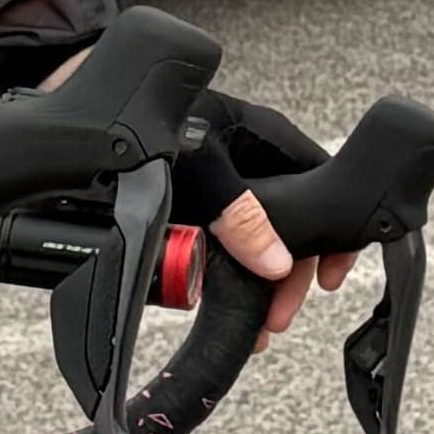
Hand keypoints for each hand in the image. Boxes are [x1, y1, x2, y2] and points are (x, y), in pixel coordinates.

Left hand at [37, 52, 358, 341]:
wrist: (99, 112)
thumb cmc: (154, 121)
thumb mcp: (203, 168)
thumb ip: (238, 213)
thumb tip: (275, 263)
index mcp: (267, 138)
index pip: (322, 182)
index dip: (333, 231)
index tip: (331, 276)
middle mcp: (252, 157)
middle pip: (292, 221)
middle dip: (290, 273)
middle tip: (278, 315)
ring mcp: (225, 177)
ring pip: (259, 235)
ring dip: (261, 279)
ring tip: (255, 322)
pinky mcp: (197, 196)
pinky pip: (225, 238)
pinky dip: (229, 271)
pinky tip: (221, 299)